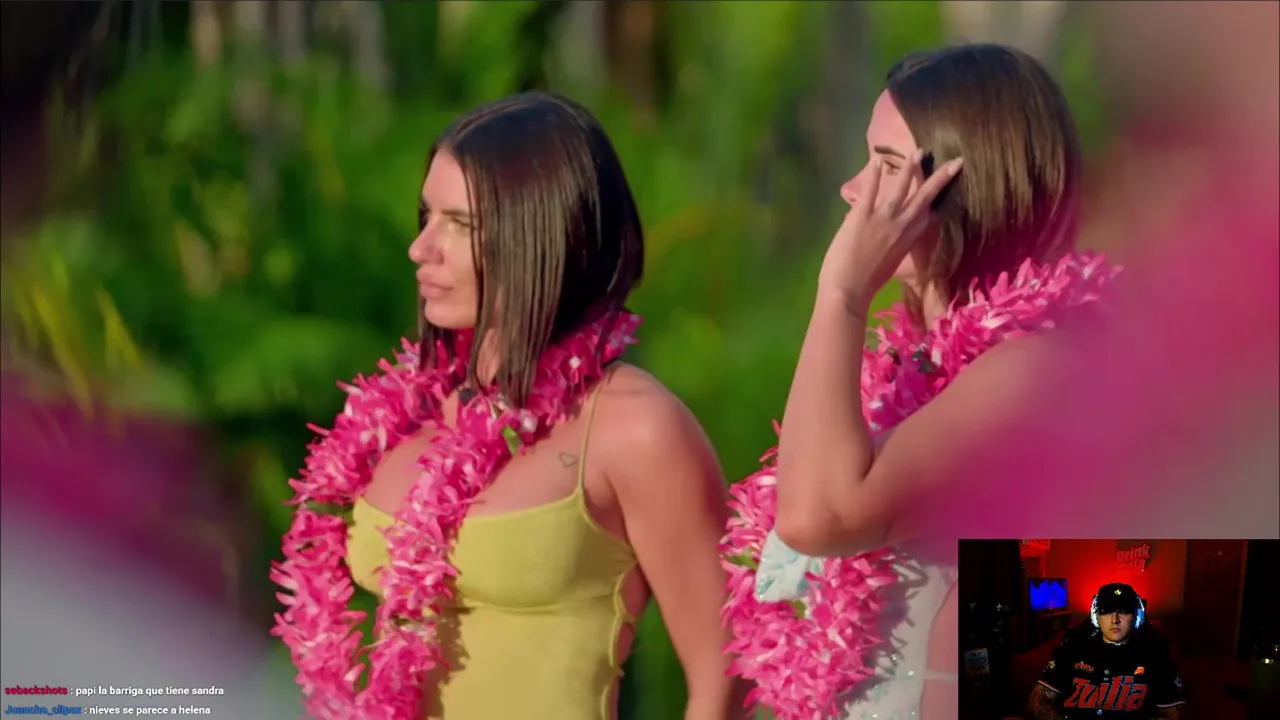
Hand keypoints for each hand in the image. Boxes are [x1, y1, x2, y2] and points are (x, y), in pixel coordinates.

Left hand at [817, 151, 963, 312]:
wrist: (849, 291)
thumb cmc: (867, 284)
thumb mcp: (890, 264)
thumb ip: (893, 246)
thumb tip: (889, 237)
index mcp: (909, 240)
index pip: (928, 215)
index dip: (938, 200)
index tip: (947, 186)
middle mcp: (901, 226)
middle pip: (925, 197)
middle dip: (940, 178)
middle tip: (954, 161)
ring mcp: (883, 218)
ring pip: (901, 188)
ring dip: (910, 169)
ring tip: (918, 152)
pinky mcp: (862, 215)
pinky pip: (870, 190)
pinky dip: (874, 175)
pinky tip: (877, 161)